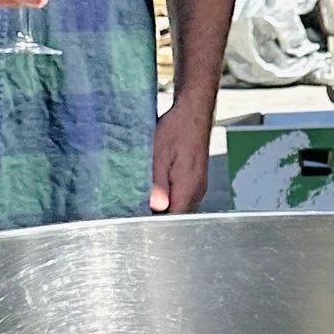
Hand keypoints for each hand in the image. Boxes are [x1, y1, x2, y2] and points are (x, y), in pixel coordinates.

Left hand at [148, 95, 211, 214]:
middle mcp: (197, 191)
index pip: (173, 218)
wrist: (192, 112)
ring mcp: (197, 187)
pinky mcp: (194, 181)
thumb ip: (158, 183)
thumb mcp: (159, 154)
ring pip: (178, 207)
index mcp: (189, 187)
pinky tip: (156, 184)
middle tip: (136, 203)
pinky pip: (181, 197)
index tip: (136, 214)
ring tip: (145, 192)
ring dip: (162, 204)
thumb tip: (156, 206)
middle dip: (156, 213)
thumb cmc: (177, 128)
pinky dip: (168, 195)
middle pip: (175, 215)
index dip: (154, 220)